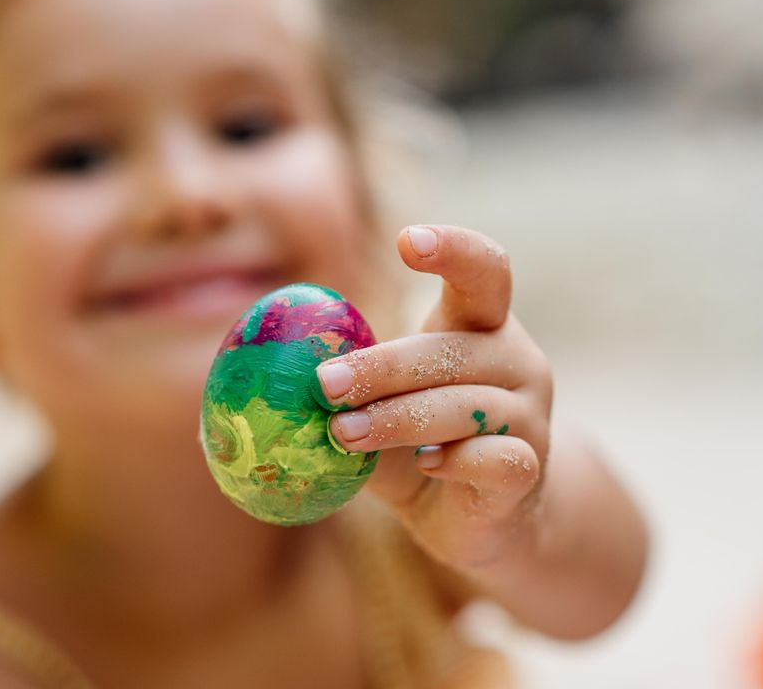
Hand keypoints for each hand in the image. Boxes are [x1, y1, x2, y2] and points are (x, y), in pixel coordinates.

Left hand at [317, 225, 552, 572]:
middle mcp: (517, 361)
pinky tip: (426, 466)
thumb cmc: (419, 448)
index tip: (405, 241)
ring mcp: (531, 415)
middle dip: (379, 366)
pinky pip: (496, 457)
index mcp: (481, 328)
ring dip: (396, 419)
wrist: (482, 521)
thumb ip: (333, 393)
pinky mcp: (529, 469)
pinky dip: (455, 460)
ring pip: (465, 407)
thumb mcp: (374, 412)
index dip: (452, 249)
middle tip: (324, 384)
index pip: (485, 270)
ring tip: (342, 436)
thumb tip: (231, 395)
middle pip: (450, 350)